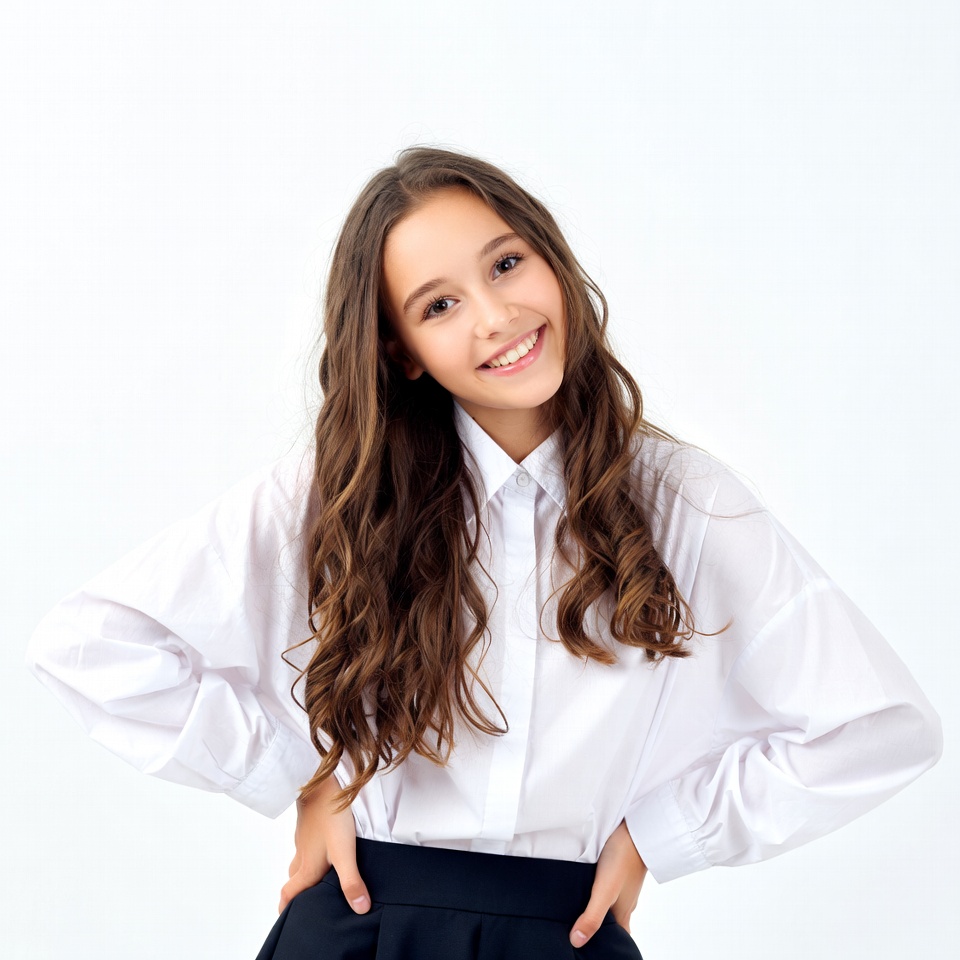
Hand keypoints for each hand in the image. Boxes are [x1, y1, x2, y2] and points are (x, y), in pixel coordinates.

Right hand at [278, 776, 370, 914]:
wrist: (319, 782)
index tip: (287, 919)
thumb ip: (351, 881)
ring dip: (305, 872)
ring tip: (320, 878)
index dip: (286, 909)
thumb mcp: (344, 852)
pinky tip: (326, 848)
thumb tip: (360, 909)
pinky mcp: (309, 823)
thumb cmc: (330, 818)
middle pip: (294, 879)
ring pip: (300, 860)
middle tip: (307, 901)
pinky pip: (307, 844)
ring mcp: (304, 837)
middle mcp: (302, 855)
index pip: (289, 894)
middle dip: (297, 892)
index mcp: (307, 867)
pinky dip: (312, 853)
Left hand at [569, 820, 646, 946]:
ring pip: (608, 901)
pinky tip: (583, 883)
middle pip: (612, 921)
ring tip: (577, 909)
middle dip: (598, 928)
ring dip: (595, 906)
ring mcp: (622, 883)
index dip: (610, 946)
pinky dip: (596, 888)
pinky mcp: (617, 867)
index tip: (596, 951)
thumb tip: (576, 942)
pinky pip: (606, 884)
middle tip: (579, 931)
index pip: (619, 938)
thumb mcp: (605, 890)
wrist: (636, 826)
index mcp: (623, 912)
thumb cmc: (623, 858)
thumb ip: (592, 916)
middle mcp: (624, 900)